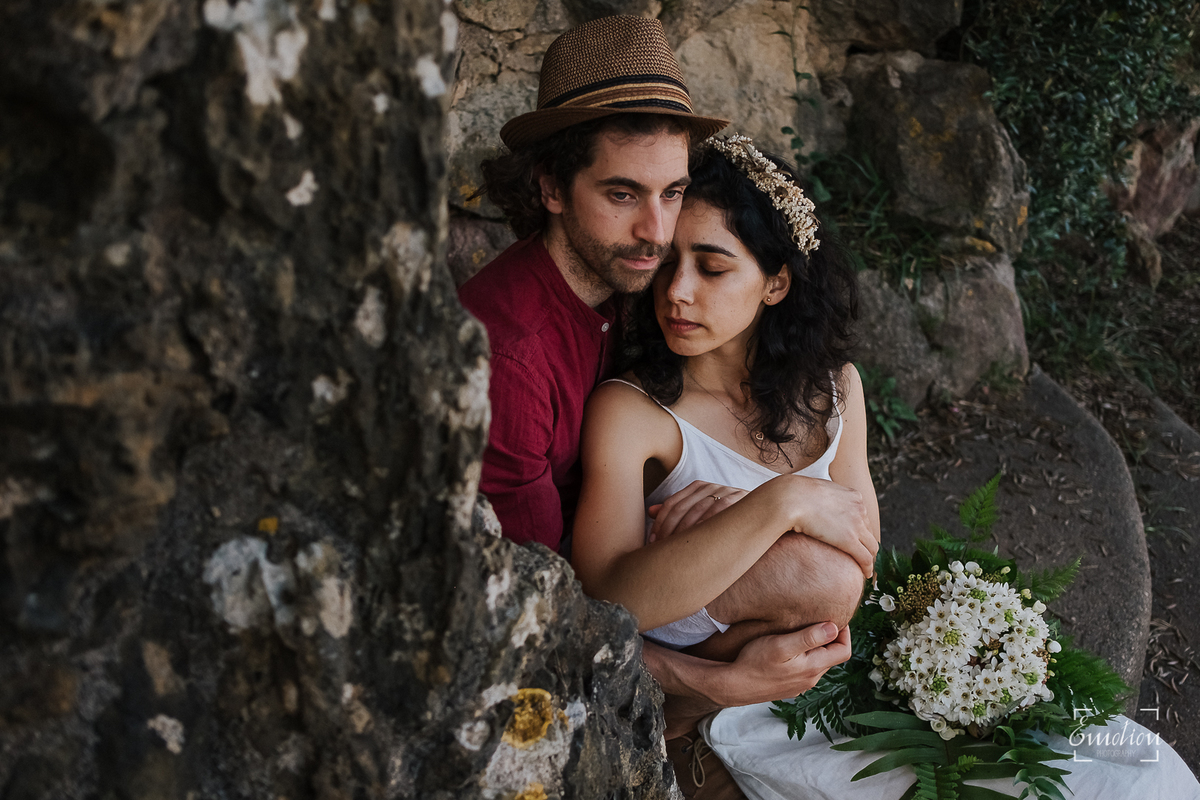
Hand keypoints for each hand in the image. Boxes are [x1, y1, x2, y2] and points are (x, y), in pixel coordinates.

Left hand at [647, 480, 746, 541]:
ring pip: (698, 511)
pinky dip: (707, 526)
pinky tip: (699, 543)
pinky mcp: (741, 499)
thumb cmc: (729, 520)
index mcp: (699, 487)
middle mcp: (712, 487)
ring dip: (685, 532)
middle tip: (661, 550)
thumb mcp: (703, 514)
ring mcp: (727, 492)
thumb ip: (678, 512)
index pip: (672, 504)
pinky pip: (719, 512)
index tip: (653, 542)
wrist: (769, 510)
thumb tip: (650, 512)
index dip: (660, 523)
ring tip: (677, 551)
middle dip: (669, 530)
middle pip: (682, 508)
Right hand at [719, 622, 851, 705]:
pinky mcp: (788, 687)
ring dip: (816, 647)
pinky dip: (803, 657)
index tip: (834, 617)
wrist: (733, 685)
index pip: (843, 651)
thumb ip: (809, 637)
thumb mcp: (781, 645)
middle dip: (830, 638)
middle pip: (831, 657)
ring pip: (817, 663)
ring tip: (802, 631)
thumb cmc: (755, 662)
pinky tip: (788, 649)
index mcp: (813, 668)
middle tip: (818, 619)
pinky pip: (804, 670)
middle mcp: (810, 679)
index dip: (844, 633)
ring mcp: (799, 685)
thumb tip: (834, 628)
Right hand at [771, 475, 877, 578]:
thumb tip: (816, 500)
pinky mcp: (848, 539)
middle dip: (867, 543)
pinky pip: (865, 557)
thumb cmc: (795, 493)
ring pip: (872, 546)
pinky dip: (868, 567)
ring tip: (866, 567)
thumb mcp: (817, 489)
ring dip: (870, 557)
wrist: (791, 498)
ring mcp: (856, 524)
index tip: (857, 539)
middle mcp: (859, 508)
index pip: (863, 517)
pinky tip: (865, 574)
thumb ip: (824, 496)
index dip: (860, 530)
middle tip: (863, 555)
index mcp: (852, 496)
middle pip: (869, 531)